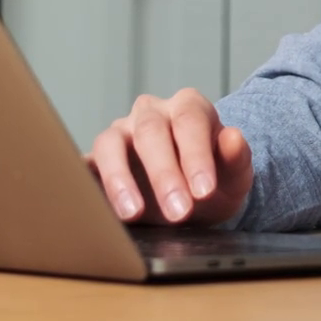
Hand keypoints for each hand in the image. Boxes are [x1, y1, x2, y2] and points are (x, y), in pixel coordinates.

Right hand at [87, 89, 253, 225]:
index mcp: (188, 107)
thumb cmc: (215, 181)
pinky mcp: (96, 160)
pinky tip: (88, 205)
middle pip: (151, 132)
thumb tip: (234, 138)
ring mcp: (120, 134)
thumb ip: (237, 158)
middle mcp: (150, 113)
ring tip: (133, 214)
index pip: (190, 122)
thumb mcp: (235, 175)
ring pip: (109, 143)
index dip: (196, 156)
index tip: (204, 191)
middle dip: (164, 174)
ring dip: (120, 179)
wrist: (193, 197)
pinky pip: (83, 167)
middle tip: (178, 212)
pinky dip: (83, 183)